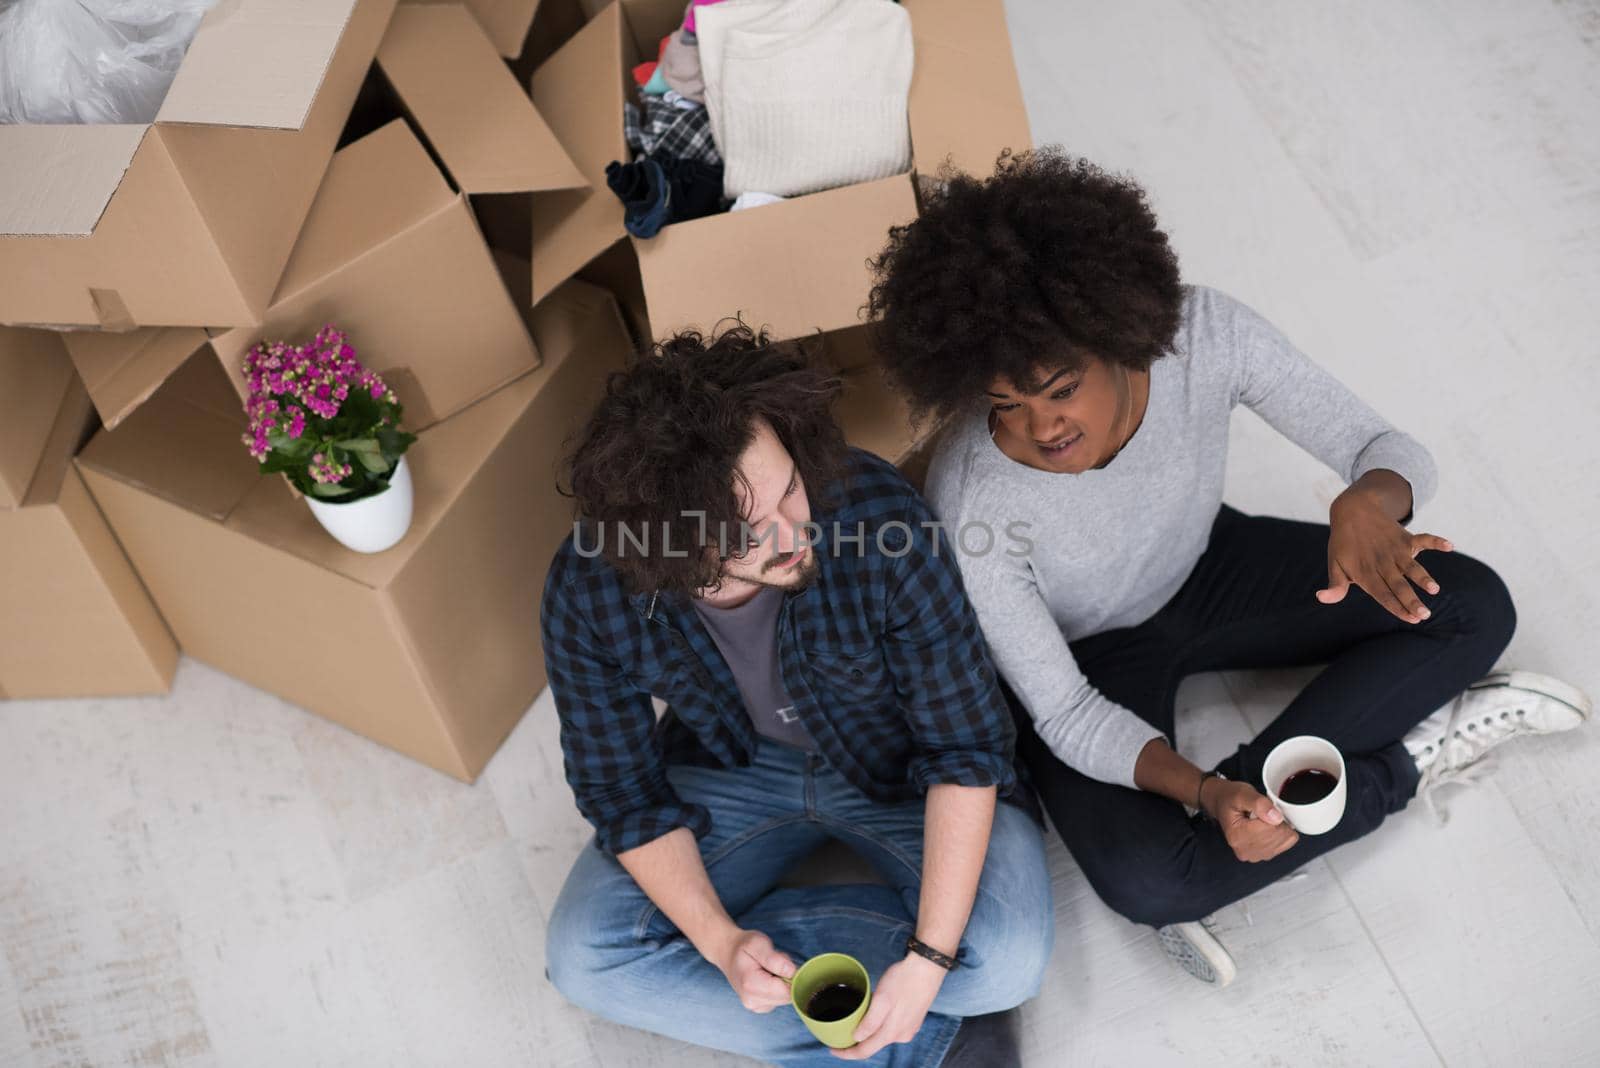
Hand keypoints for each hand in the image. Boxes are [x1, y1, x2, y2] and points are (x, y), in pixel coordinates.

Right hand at [713, 929, 795, 1013]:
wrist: (728, 953)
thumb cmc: (744, 946)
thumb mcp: (758, 943)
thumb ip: (775, 959)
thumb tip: (792, 973)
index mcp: (751, 985)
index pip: (787, 991)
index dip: (792, 976)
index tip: (781, 961)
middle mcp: (752, 1001)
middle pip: (787, 996)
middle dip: (787, 978)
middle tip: (774, 963)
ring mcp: (755, 1006)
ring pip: (785, 999)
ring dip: (783, 983)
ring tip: (770, 969)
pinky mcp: (759, 1008)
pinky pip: (779, 1000)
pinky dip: (778, 989)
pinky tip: (768, 978)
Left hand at [832, 953, 947, 1059]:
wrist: (927, 968)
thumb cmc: (903, 980)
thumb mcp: (881, 1000)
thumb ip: (870, 1023)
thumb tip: (857, 1038)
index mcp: (891, 1033)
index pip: (864, 1051)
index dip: (847, 1053)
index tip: (833, 1049)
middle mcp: (901, 1036)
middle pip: (873, 1045)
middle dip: (856, 1043)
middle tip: (841, 1035)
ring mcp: (909, 1029)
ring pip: (883, 1036)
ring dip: (869, 1032)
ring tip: (857, 1021)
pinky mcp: (913, 1021)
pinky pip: (892, 1028)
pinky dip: (881, 1026)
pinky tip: (877, 1014)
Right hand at [1201, 778, 1297, 862]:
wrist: (1222, 803)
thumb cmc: (1230, 798)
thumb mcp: (1242, 793)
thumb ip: (1259, 803)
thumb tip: (1276, 818)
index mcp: (1237, 835)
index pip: (1272, 828)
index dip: (1274, 813)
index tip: (1264, 807)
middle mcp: (1244, 850)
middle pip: (1279, 836)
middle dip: (1277, 821)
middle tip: (1263, 812)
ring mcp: (1253, 855)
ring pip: (1284, 841)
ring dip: (1279, 827)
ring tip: (1263, 819)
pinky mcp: (1261, 856)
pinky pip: (1285, 845)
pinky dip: (1281, 834)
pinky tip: (1268, 827)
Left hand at [1319, 487, 1453, 623]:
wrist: (1353, 510)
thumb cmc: (1344, 543)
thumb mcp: (1335, 565)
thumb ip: (1335, 586)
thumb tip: (1321, 598)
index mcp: (1365, 573)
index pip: (1382, 594)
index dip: (1396, 607)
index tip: (1411, 619)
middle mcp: (1382, 564)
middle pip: (1398, 585)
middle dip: (1411, 600)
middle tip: (1425, 615)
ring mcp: (1395, 550)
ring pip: (1411, 566)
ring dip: (1423, 577)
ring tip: (1434, 589)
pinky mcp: (1405, 538)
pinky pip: (1423, 538)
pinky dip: (1436, 541)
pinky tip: (1449, 545)